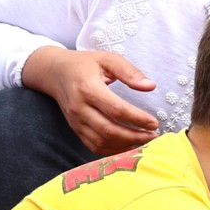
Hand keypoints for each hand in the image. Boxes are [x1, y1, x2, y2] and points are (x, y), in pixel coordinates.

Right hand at [23, 46, 159, 156]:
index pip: (116, 110)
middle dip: (135, 136)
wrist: (55, 72)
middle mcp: (79, 108)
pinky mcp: (75, 129)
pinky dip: (113, 150)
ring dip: (126, 145)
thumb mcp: (107, 59)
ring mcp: (76, 121)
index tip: (155, 123)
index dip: (137, 119)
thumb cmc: (84, 64)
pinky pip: (95, 146)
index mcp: (88, 88)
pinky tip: (129, 145)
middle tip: (154, 136)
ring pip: (102, 142)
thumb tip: (150, 86)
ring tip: (145, 141)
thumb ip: (129, 72)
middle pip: (109, 130)